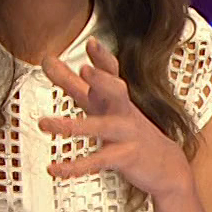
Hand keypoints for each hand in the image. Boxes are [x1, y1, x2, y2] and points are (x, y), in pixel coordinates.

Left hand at [40, 37, 193, 200]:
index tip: (92, 43)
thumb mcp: (102, 105)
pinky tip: (55, 168)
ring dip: (73, 125)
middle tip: (86, 70)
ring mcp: (126, 134)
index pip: (111, 72)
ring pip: (101, 127)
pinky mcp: (125, 158)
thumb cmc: (128, 131)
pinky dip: (75, 165)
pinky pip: (98, 161)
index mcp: (115, 97)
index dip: (103, 57)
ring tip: (44, 123)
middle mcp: (123, 112)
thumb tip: (48, 60)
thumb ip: (73, 83)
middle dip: (102, 80)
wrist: (167, 166)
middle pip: (117, 91)